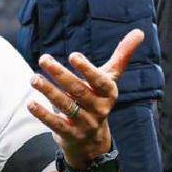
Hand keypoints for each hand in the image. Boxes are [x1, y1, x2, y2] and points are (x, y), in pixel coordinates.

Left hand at [28, 29, 144, 169]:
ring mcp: (85, 123)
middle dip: (60, 74)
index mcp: (109, 93)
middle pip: (79, 91)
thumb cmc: (98, 98)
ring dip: (48, 91)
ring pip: (66, 106)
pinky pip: (56, 124)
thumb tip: (140, 31)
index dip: (87, 69)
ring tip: (33, 79)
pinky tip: (31, 103)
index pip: (100, 81)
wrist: (93, 140)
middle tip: (43, 59)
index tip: (73, 55)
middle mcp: (99, 109)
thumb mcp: (110, 78)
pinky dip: (43, 114)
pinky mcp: (70, 135)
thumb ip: (122, 55)